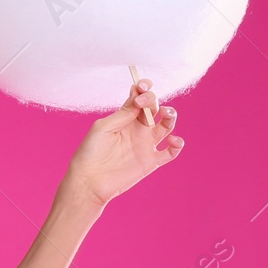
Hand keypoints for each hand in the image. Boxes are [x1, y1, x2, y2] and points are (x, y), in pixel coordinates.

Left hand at [61, 78, 182, 208]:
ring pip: (167, 125)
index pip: (139, 98)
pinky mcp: (151, 161)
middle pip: (154, 108)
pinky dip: (177, 145)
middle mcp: (137, 128)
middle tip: (143, 104)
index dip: (143, 89)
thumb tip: (139, 102)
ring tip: (165, 113)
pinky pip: (171, 152)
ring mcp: (146, 144)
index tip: (141, 87)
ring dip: (170, 115)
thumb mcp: (103, 127)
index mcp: (124, 117)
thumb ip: (123, 114)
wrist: (90, 180)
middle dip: (153, 100)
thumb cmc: (90, 151)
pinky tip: (173, 140)